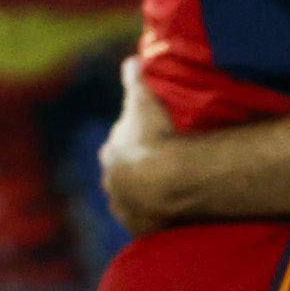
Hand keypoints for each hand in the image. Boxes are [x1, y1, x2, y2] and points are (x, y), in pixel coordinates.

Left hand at [98, 81, 186, 235]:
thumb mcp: (144, 100)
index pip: (119, 149)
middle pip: (124, 178)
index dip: (135, 146)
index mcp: (111, 155)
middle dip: (137, 175)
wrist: (171, 180)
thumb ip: (136, 79)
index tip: (152, 144)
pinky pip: (153, 224)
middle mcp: (112, 184)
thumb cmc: (157, 137)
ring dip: (149, 199)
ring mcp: (127, 210)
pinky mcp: (145, 230)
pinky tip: (178, 214)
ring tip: (174, 194)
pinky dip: (162, 220)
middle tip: (164, 169)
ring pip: (136, 203)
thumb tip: (131, 60)